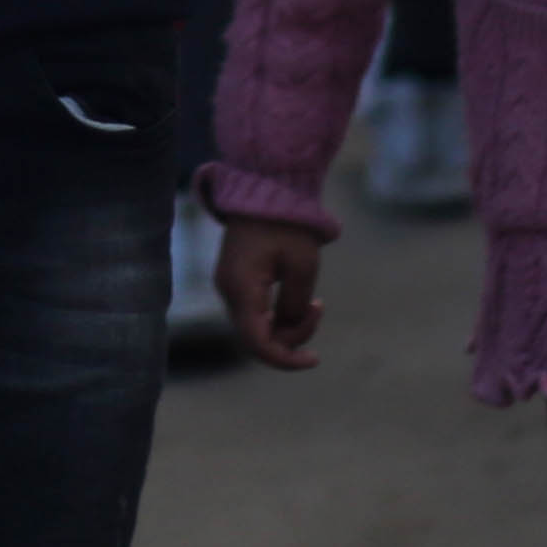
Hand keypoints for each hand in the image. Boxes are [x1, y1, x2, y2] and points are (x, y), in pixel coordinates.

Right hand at [216, 213, 327, 370]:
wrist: (266, 186)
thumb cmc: (288, 224)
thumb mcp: (302, 267)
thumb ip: (295, 306)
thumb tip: (289, 329)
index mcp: (242, 289)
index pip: (258, 343)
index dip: (286, 360)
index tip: (315, 360)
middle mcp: (228, 291)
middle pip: (257, 337)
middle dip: (291, 336)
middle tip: (318, 308)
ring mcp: (229, 285)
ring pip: (256, 326)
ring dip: (286, 323)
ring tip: (313, 301)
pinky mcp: (235, 278)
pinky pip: (255, 310)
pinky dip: (277, 313)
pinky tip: (299, 298)